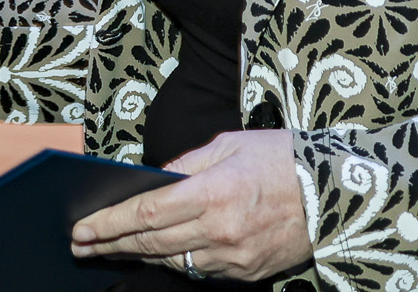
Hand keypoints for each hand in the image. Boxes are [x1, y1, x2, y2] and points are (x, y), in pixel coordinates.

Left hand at [70, 130, 311, 282]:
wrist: (336, 192)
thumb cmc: (281, 158)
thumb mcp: (228, 145)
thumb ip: (184, 163)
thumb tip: (152, 178)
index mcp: (213, 192)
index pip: (147, 213)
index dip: (109, 223)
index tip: (82, 227)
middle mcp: (221, 230)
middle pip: (152, 244)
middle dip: (111, 244)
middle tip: (81, 244)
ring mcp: (234, 257)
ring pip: (173, 261)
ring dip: (139, 256)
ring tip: (110, 248)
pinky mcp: (247, 273)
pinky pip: (201, 270)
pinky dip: (176, 261)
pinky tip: (158, 253)